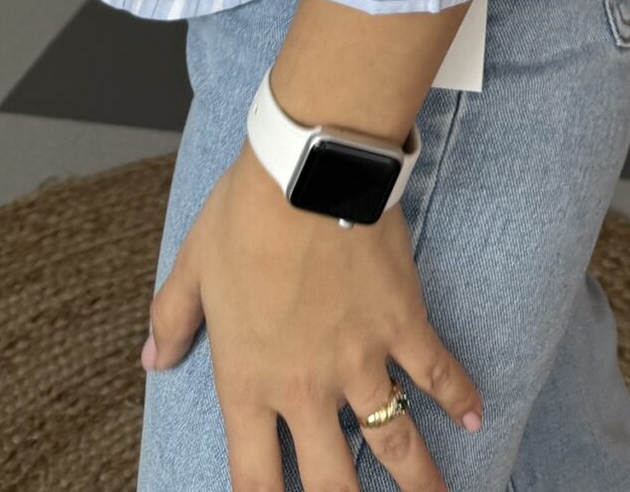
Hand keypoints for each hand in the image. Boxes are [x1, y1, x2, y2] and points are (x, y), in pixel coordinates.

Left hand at [143, 142, 484, 490]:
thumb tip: (152, 360)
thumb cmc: (245, 214)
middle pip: (333, 485)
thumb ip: (171, 321)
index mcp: (249, 381)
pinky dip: (461, 398)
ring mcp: (360, 360)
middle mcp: (306, 388)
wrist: (309, 170)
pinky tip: (477, 419)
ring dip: (420, 483)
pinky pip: (438, 374)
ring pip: (396, 443)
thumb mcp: (193, 266)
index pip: (255, 479)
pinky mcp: (403, 324)